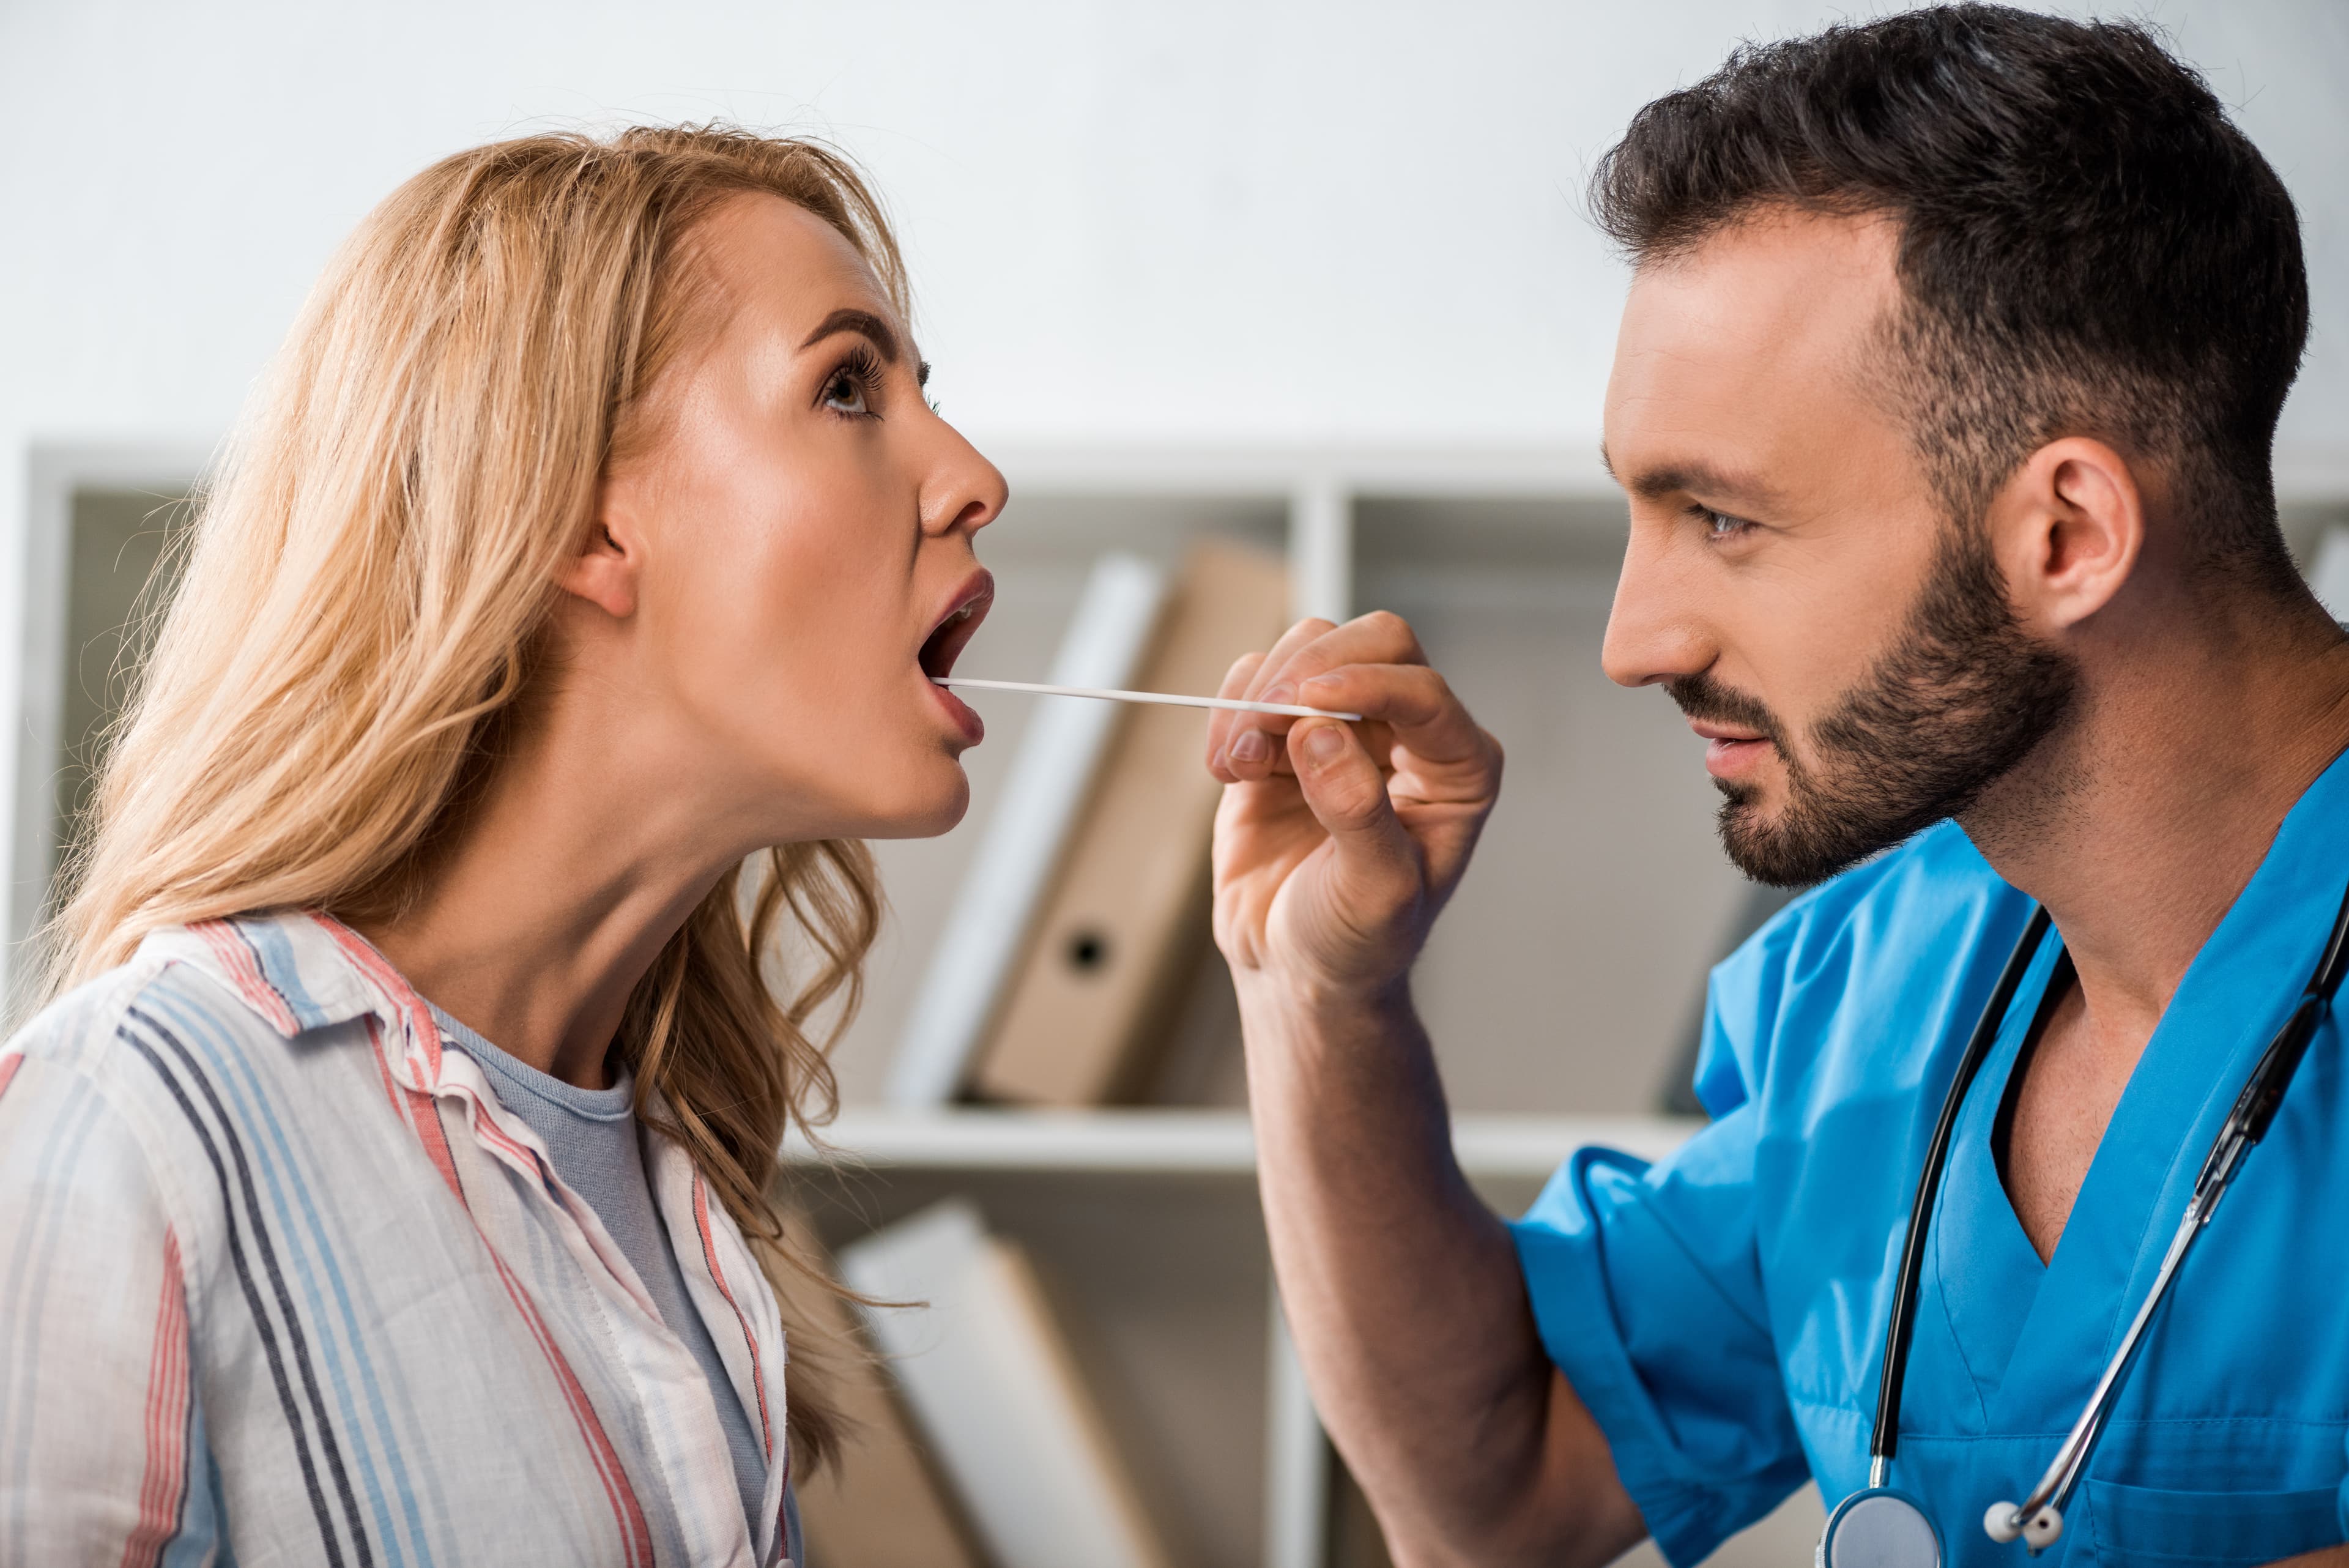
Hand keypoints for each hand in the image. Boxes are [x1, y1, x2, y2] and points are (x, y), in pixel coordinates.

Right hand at [1205, 611, 1502, 996]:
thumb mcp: (1375, 894)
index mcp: (1456, 768)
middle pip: (1375, 640)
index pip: (1423, 689)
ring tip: (1239, 766)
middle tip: (1262, 717)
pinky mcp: (1284, 734)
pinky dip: (1229, 711)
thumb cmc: (1357, 941)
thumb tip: (1321, 733)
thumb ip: (1358, 813)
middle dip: (1310, 668)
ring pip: (1309, 647)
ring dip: (1260, 695)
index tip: (1305, 705)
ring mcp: (1345, 727)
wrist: (1296, 970)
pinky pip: (1255, 681)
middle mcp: (1408, 734)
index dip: (1365, 684)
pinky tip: (1228, 770)